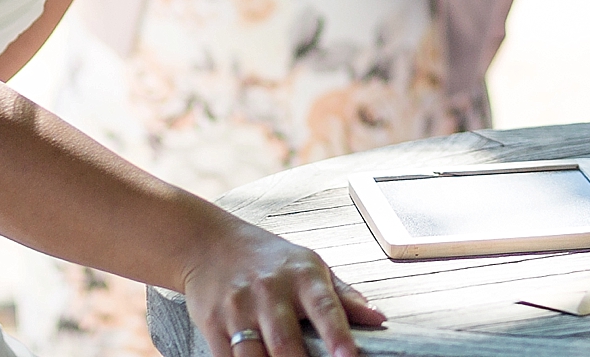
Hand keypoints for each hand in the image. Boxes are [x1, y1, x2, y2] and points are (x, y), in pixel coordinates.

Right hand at [183, 219, 385, 356]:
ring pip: (253, 356)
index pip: (325, 307)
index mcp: (302, 276)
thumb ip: (343, 296)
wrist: (210, 243)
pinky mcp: (212, 323)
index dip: (338, 335)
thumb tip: (379, 319)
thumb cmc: (271, 260)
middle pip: (285, 342)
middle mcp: (269, 291)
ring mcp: (238, 308)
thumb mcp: (310, 266)